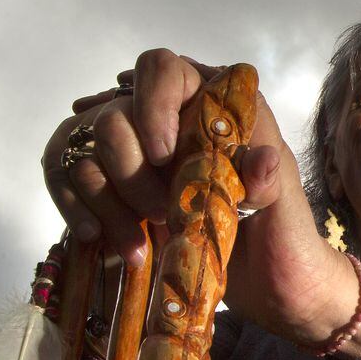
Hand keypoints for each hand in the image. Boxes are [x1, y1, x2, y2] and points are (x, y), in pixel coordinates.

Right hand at [42, 49, 360, 344]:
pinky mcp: (120, 196)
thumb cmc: (285, 237)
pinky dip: (77, 211)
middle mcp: (170, 123)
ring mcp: (139, 159)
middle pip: (115, 117)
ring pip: (87, 154)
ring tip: (138, 246)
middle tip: (163, 212)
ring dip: (104, 201)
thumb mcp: (285, 206)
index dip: (153, 103)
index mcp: (213, 107)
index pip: (163, 70)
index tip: (164, 155)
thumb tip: (261, 158)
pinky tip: (96, 237)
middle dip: (130, 170)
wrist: (274, 289)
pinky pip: (74, 185)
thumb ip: (271, 179)